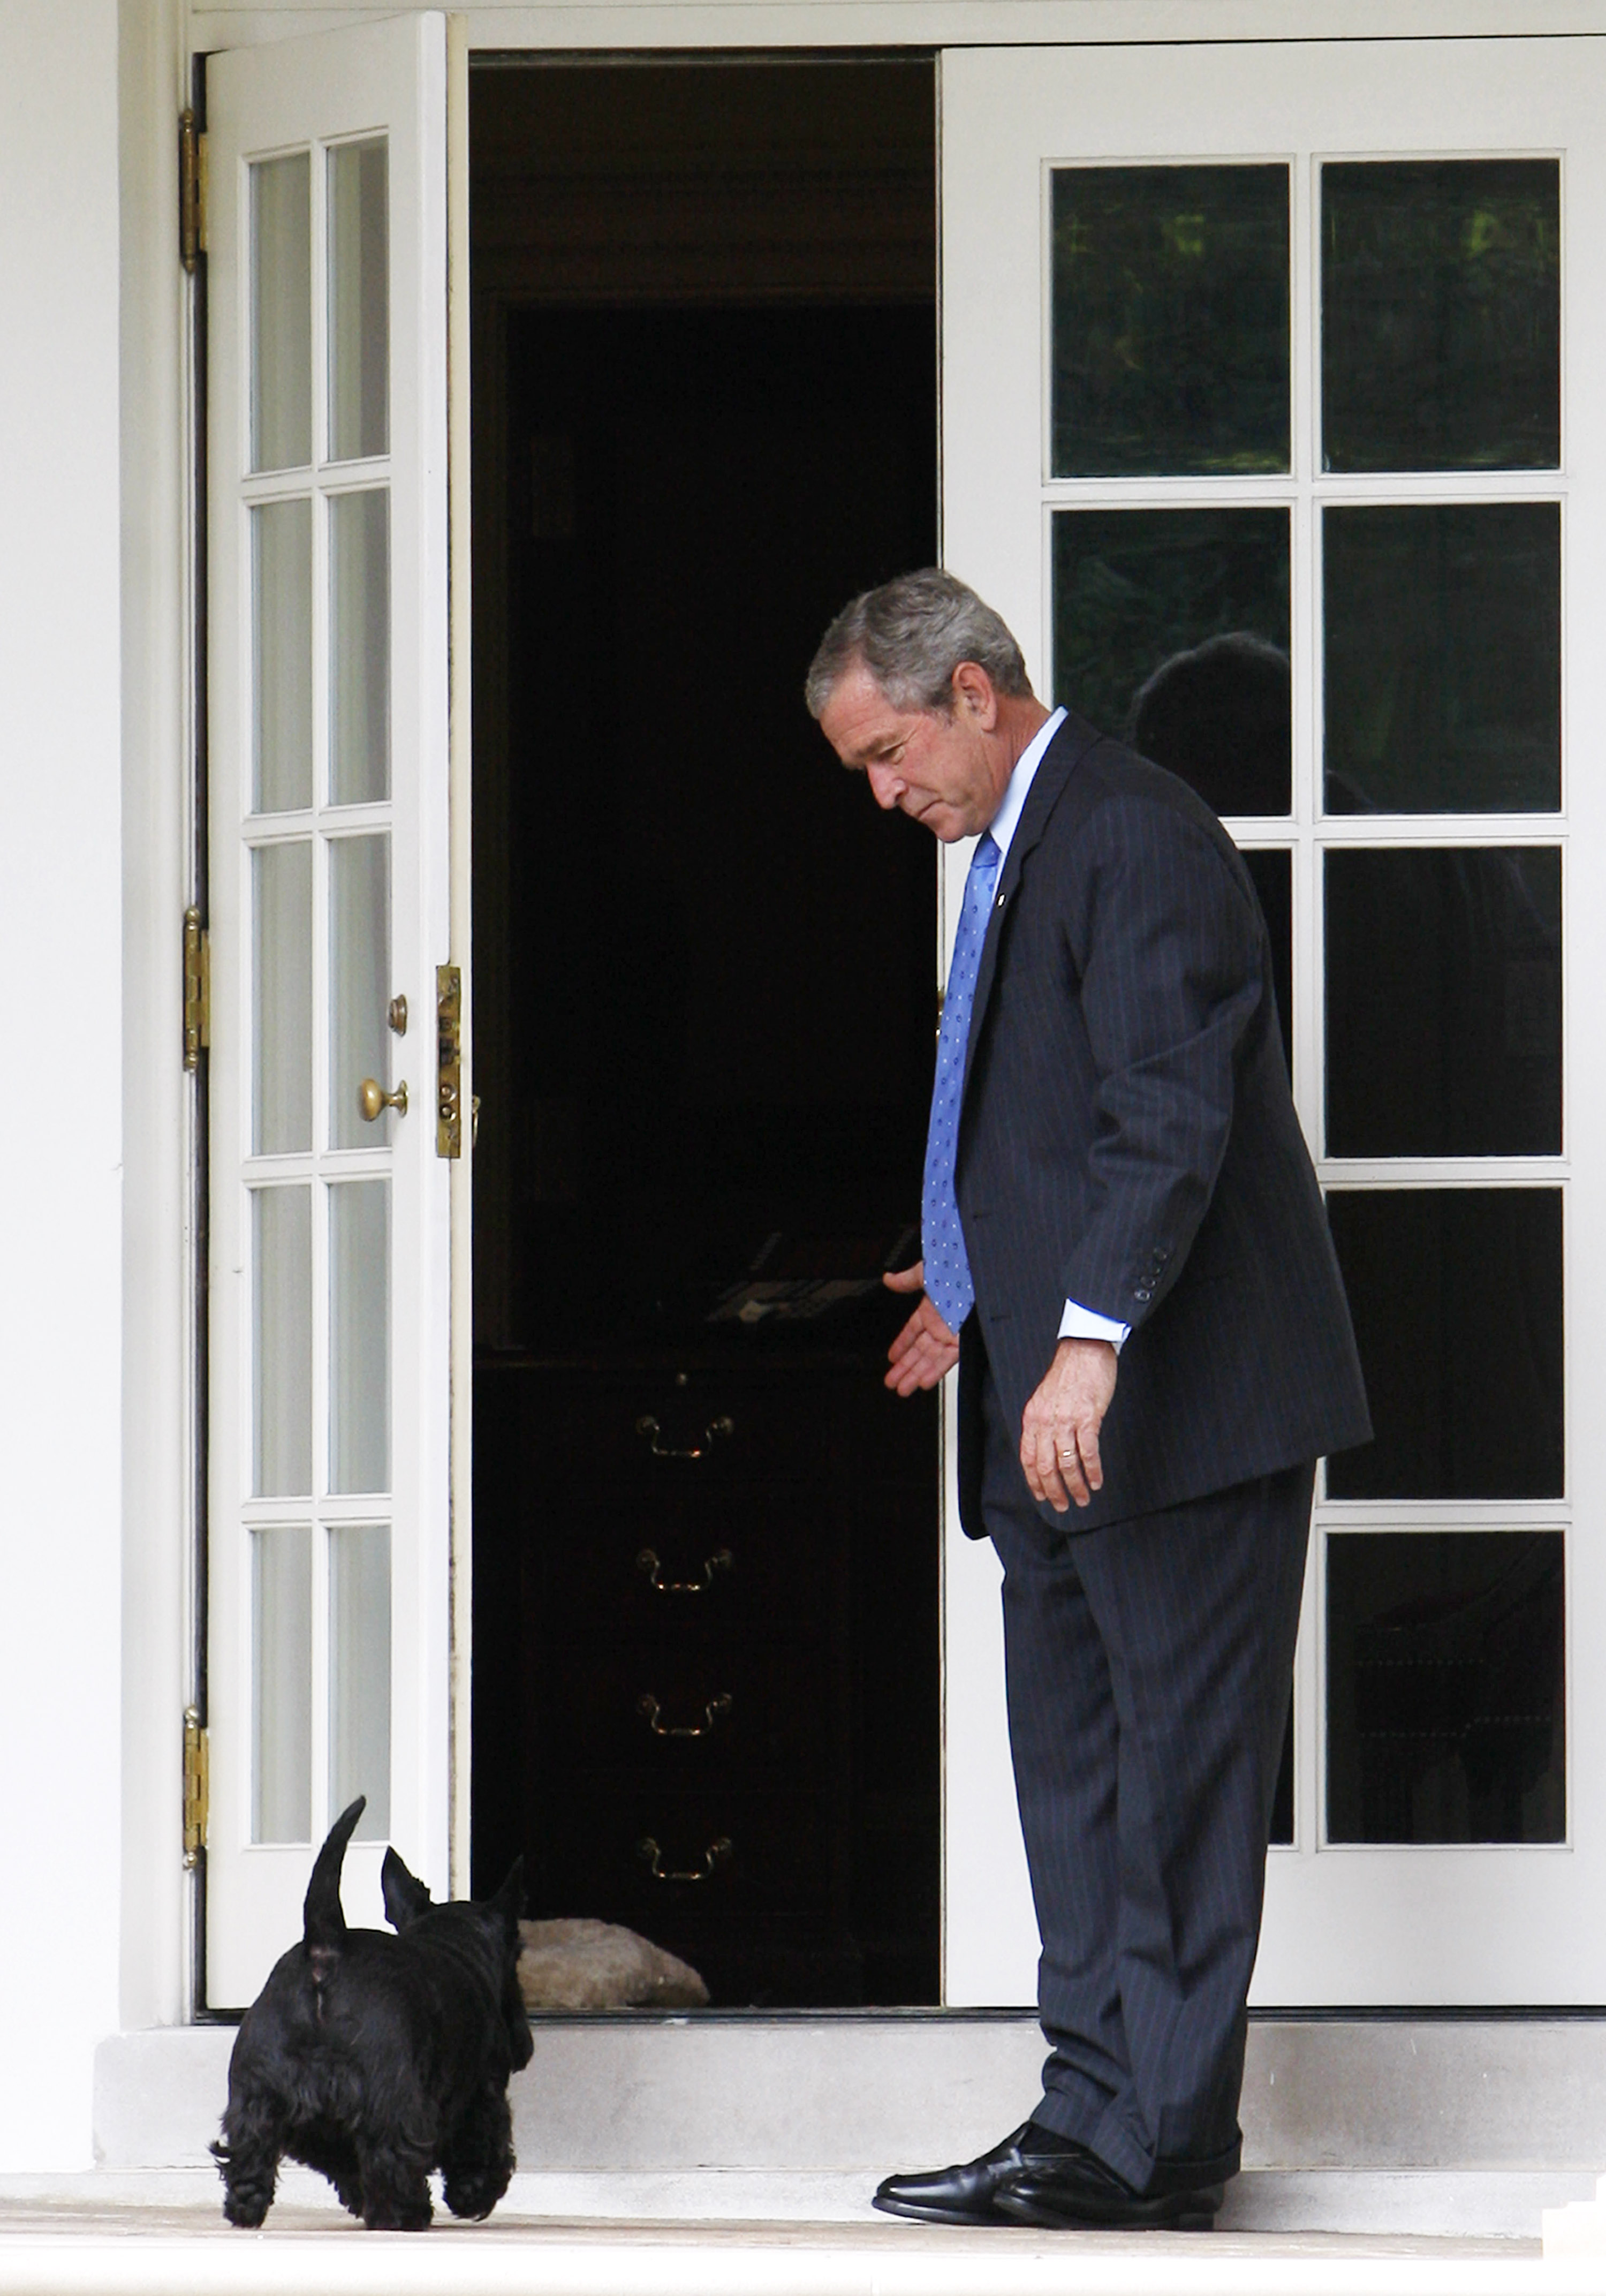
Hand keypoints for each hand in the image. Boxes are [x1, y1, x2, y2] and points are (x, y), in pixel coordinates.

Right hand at [883, 1262, 959, 1394]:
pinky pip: (947, 1360)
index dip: (900, 1345)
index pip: (912, 1332)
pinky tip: (924, 1383)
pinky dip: (934, 1372)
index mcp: (930, 1308)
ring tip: (903, 1389)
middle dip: (904, 1368)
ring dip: (915, 1375)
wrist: (979, 1273)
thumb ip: (906, 1280)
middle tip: (892, 1382)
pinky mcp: (963, 1341)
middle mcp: (941, 1324)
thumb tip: (889, 1279)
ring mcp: (951, 1334)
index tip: (892, 1358)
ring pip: (930, 1360)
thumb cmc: (956, 1269)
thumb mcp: (925, 1273)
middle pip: (918, 1352)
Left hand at [1020, 1338, 1118, 1511]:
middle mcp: (1045, 1422)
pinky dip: (1093, 1471)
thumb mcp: (1044, 1400)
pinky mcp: (1087, 1418)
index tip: (1041, 1497)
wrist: (1084, 1350)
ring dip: (1075, 1486)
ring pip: (1066, 1464)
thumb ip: (1042, 1424)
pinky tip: (1097, 1481)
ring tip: (1083, 1498)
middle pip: (1045, 1466)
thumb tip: (1045, 1451)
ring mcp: (1065, 1421)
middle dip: (1054, 1491)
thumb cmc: (1067, 1375)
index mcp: (1032, 1418)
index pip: (1027, 1458)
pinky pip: (1088, 1452)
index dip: (1034, 1482)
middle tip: (1063, 1505)